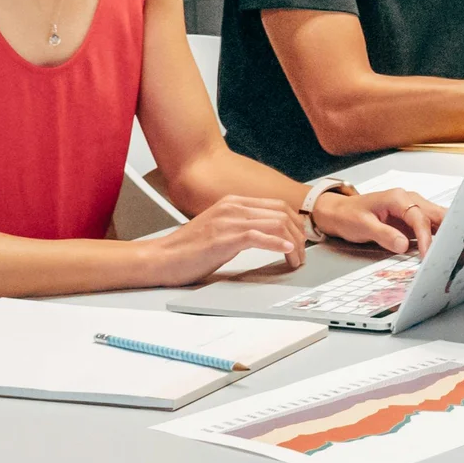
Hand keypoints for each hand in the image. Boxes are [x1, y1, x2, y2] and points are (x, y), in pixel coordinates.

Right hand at [140, 195, 305, 284]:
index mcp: (233, 202)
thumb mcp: (221, 229)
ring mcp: (228, 221)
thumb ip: (243, 226)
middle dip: (299, 235)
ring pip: (276, 224)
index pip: (278, 206)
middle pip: (282, 213)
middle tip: (302, 254)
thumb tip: (270, 234)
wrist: (161, 258)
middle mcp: (233, 207)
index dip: (296, 224)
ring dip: (293, 244)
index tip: (301, 241)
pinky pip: (259, 237)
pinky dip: (278, 244)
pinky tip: (287, 252)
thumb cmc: (189, 249)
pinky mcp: (223, 238)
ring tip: (297, 259)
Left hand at [314, 187, 443, 256]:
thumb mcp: (363, 226)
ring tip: (453, 251)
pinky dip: (438, 236)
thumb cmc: (349, 216)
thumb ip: (384, 235)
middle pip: (436, 214)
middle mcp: (409, 200)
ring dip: (446, 233)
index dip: (426, 237)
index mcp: (398, 198)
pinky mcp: (412, 219)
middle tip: (455, 250)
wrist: (339, 212)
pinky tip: (444, 248)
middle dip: (447, 231)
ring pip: (437, 219)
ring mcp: (412, 209)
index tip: (428, 254)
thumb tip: (404, 245)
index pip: (419, 218)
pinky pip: (430, 226)